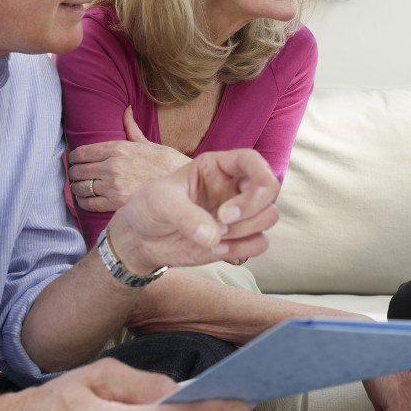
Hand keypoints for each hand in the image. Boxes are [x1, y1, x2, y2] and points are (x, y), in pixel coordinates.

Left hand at [69, 107, 190, 211]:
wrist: (182, 188)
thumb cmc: (169, 164)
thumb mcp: (150, 144)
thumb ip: (132, 129)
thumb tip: (126, 110)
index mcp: (119, 148)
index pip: (81, 152)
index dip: (72, 158)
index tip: (73, 162)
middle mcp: (113, 165)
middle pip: (77, 170)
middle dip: (73, 174)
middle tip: (75, 176)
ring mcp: (114, 185)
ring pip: (80, 187)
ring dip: (76, 188)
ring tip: (79, 189)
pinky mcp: (116, 203)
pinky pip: (89, 203)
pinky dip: (83, 202)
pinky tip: (86, 200)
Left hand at [106, 149, 279, 273]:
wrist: (142, 238)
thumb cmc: (149, 208)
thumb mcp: (159, 202)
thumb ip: (185, 215)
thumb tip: (213, 236)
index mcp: (217, 167)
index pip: (252, 160)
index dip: (256, 178)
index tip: (227, 209)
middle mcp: (233, 186)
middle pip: (269, 189)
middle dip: (250, 209)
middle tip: (221, 221)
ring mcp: (238, 213)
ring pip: (269, 216)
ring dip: (246, 231)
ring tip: (215, 238)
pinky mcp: (238, 237)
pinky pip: (260, 242)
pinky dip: (243, 249)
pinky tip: (216, 249)